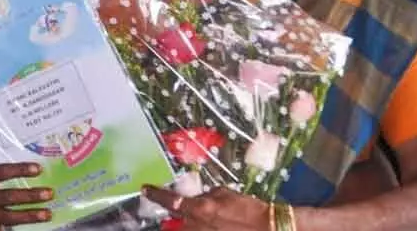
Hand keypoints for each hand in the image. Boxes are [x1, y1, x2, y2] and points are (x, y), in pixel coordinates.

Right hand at [0, 163, 52, 229]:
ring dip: (30, 215)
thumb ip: (5, 174)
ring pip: (8, 216)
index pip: (1, 172)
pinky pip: (4, 229)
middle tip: (48, 193)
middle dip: (30, 196)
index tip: (38, 169)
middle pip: (7, 196)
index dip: (20, 170)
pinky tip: (34, 227)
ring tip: (47, 213)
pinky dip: (20, 228)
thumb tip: (36, 172)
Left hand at [142, 186, 269, 230]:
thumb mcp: (225, 194)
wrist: (271, 228)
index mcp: (201, 209)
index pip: (170, 201)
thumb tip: (196, 198)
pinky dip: (200, 227)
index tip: (145, 190)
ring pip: (186, 230)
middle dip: (176, 220)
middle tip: (188, 215)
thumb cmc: (250, 209)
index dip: (155, 195)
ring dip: (189, 225)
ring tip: (209, 220)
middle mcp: (198, 226)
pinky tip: (215, 223)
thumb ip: (206, 195)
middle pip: (175, 224)